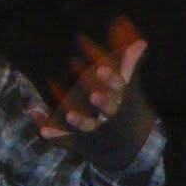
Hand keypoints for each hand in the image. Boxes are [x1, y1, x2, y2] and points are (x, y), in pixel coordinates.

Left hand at [34, 18, 146, 136]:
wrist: (127, 144)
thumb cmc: (122, 104)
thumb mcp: (127, 84)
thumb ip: (130, 62)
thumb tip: (142, 41)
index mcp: (119, 97)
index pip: (118, 86)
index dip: (110, 79)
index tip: (101, 69)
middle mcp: (109, 113)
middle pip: (109, 108)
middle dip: (102, 102)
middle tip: (93, 95)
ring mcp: (96, 126)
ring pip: (89, 125)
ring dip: (79, 121)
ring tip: (68, 115)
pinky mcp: (81, 137)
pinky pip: (67, 136)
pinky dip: (55, 134)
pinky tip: (43, 130)